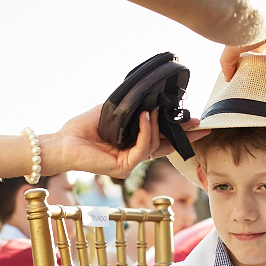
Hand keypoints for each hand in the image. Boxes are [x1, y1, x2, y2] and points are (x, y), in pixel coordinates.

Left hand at [47, 107, 209, 177]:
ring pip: (155, 145)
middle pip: (167, 147)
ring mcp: (130, 164)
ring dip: (157, 125)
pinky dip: (146, 132)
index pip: (162, 139)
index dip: (179, 131)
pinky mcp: (123, 168)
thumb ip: (131, 108)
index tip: (194, 121)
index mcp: (133, 144)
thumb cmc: (82, 129)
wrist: (62, 143)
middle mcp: (134, 156)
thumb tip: (150, 97)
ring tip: (153, 109)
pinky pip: (142, 149)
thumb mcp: (112, 112)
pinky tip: (144, 117)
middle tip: (202, 125)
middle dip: (185, 136)